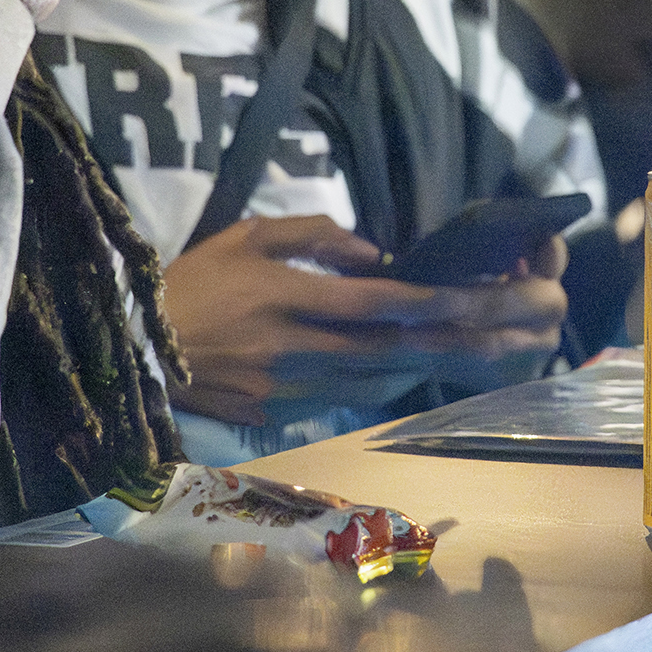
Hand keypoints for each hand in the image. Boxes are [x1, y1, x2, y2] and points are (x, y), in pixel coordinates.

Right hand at [162, 216, 569, 423]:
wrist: (133, 352)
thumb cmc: (192, 284)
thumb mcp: (247, 236)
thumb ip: (314, 236)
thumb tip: (374, 253)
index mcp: (292, 299)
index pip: (381, 304)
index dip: (439, 304)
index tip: (487, 298)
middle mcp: (300, 350)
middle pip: (398, 350)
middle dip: (463, 341)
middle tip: (519, 333)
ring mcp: (294, 389)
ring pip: (384, 380)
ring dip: (438, 366)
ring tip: (494, 349)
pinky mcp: (283, 415)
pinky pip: (352, 397)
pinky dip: (393, 382)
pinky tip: (426, 369)